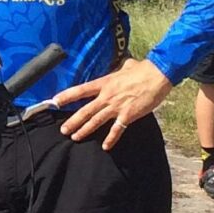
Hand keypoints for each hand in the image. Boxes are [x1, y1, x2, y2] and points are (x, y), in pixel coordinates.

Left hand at [54, 57, 171, 149]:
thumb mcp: (128, 66)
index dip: (67, 96)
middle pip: (85, 110)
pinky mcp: (128, 115)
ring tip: (75, 137)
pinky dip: (111, 139)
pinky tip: (105, 147)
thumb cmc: (143, 70)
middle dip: (73, 121)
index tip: (55, 101)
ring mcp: (117, 106)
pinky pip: (117, 130)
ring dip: (85, 130)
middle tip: (63, 130)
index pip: (81, 90)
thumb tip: (126, 65)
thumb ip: (122, 68)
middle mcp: (107, 95)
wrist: (158, 75)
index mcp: (105, 83)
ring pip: (96, 121)